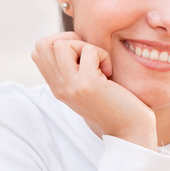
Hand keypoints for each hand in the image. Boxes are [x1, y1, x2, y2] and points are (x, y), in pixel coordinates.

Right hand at [32, 33, 157, 148]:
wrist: (130, 131)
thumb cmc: (117, 104)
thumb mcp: (88, 86)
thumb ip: (75, 69)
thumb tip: (73, 39)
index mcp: (57, 87)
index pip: (39, 51)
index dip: (61, 42)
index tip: (82, 56)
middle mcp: (59, 87)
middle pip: (43, 44)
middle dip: (69, 39)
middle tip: (90, 56)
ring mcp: (71, 86)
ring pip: (61, 44)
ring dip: (85, 46)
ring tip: (99, 64)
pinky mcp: (87, 85)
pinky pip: (89, 51)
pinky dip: (103, 55)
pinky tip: (110, 73)